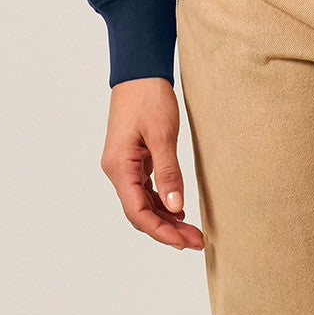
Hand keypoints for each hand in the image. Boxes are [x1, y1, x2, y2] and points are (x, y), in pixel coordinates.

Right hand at [102, 77, 203, 248]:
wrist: (139, 72)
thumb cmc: (149, 98)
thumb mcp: (163, 136)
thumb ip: (168, 173)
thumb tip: (175, 208)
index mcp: (119, 167)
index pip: (137, 212)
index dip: (161, 231)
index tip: (184, 243)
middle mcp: (117, 170)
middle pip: (139, 212)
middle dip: (166, 230)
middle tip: (196, 242)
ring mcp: (123, 165)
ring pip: (143, 203)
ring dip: (166, 218)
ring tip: (192, 231)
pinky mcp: (133, 159)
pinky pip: (145, 189)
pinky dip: (161, 202)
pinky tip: (178, 210)